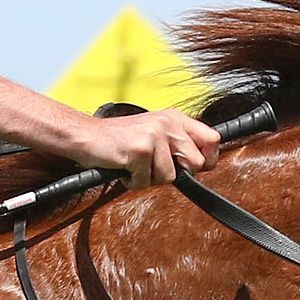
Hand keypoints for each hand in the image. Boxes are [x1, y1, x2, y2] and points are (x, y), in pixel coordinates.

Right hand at [74, 107, 221, 188]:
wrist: (85, 136)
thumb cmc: (118, 140)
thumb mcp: (154, 133)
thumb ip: (178, 143)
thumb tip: (204, 163)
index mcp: (175, 118)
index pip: (213, 139)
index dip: (208, 159)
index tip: (191, 166)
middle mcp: (168, 123)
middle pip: (196, 163)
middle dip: (176, 173)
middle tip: (154, 168)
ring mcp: (154, 136)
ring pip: (169, 177)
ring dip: (149, 178)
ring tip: (134, 166)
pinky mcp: (139, 150)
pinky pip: (145, 181)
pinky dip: (132, 181)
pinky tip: (123, 168)